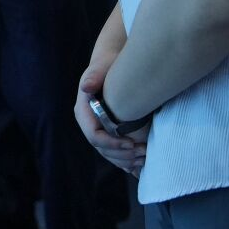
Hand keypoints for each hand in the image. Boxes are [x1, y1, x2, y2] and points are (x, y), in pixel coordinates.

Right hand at [74, 60, 146, 176]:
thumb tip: (86, 86)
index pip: (93, 135)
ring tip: (145, 159)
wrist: (112, 66)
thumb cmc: (107, 65)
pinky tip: (140, 164)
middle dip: (122, 155)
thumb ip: (93, 76)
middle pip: (101, 149)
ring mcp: (98, 129)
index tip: (131, 143)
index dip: (111, 143)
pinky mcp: (108, 133)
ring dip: (126, 161)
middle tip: (143, 153)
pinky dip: (126, 161)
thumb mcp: (100, 67)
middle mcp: (89, 123)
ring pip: (108, 154)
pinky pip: (114, 153)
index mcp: (83, 111)